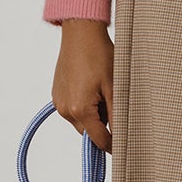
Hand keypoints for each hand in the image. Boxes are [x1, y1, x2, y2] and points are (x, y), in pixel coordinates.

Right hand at [53, 18, 114, 152]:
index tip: (124, 148)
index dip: (113, 146)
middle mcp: (66, 110)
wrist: (81, 33)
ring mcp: (59, 103)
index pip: (99, 140)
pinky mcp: (57, 95)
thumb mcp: (114, 87)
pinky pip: (73, 110)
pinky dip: (84, 107)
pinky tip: (93, 89)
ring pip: (81, 122)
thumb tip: (120, 137)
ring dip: (94, 116)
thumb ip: (116, 116)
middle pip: (89, 133)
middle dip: (103, 126)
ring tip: (103, 93)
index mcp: (80, 110)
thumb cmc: (99, 55)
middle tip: (114, 105)